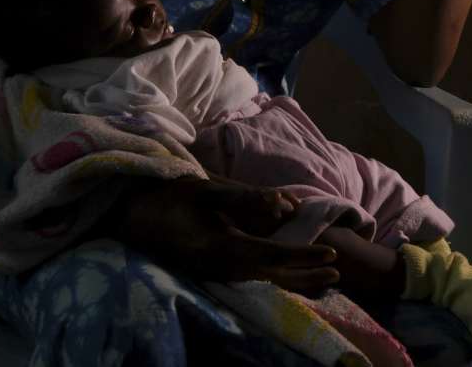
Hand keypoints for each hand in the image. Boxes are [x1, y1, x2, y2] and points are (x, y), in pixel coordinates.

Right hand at [110, 176, 338, 291]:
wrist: (133, 218)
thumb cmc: (169, 198)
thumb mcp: (207, 191)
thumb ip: (246, 197)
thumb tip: (282, 204)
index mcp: (223, 248)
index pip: (274, 256)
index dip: (304, 256)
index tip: (332, 254)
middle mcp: (224, 267)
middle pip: (274, 276)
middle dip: (307, 275)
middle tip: (338, 273)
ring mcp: (218, 272)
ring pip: (265, 279)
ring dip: (295, 278)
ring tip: (323, 279)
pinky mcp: (215, 270)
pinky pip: (253, 276)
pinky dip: (277, 275)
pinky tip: (288, 272)